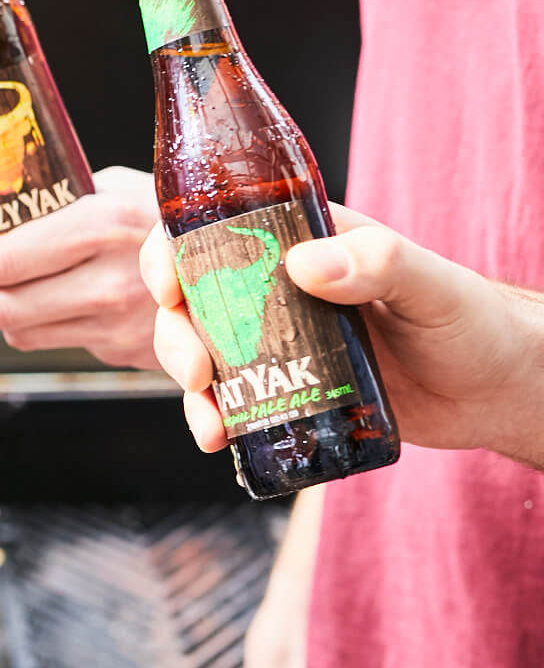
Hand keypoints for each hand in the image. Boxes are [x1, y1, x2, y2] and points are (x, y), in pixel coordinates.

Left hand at [0, 166, 160, 369]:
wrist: (248, 265)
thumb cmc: (178, 213)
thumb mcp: (124, 187)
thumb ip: (65, 203)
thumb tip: (7, 215)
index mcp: (103, 226)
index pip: (4, 262)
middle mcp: (108, 282)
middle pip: (3, 307)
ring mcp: (118, 325)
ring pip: (22, 332)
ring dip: (5, 311)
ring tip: (9, 288)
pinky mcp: (124, 352)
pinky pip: (61, 342)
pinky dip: (47, 325)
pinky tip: (61, 300)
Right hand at [140, 205, 543, 464]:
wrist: (499, 392)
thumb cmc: (476, 321)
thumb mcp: (433, 284)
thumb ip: (380, 262)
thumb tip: (305, 265)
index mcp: (301, 242)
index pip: (214, 228)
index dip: (172, 253)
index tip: (168, 288)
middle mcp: (277, 288)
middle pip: (192, 299)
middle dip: (176, 336)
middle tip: (197, 373)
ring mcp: (278, 341)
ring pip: (202, 352)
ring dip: (189, 387)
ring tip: (209, 422)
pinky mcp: (287, 389)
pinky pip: (233, 400)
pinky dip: (214, 419)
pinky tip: (219, 439)